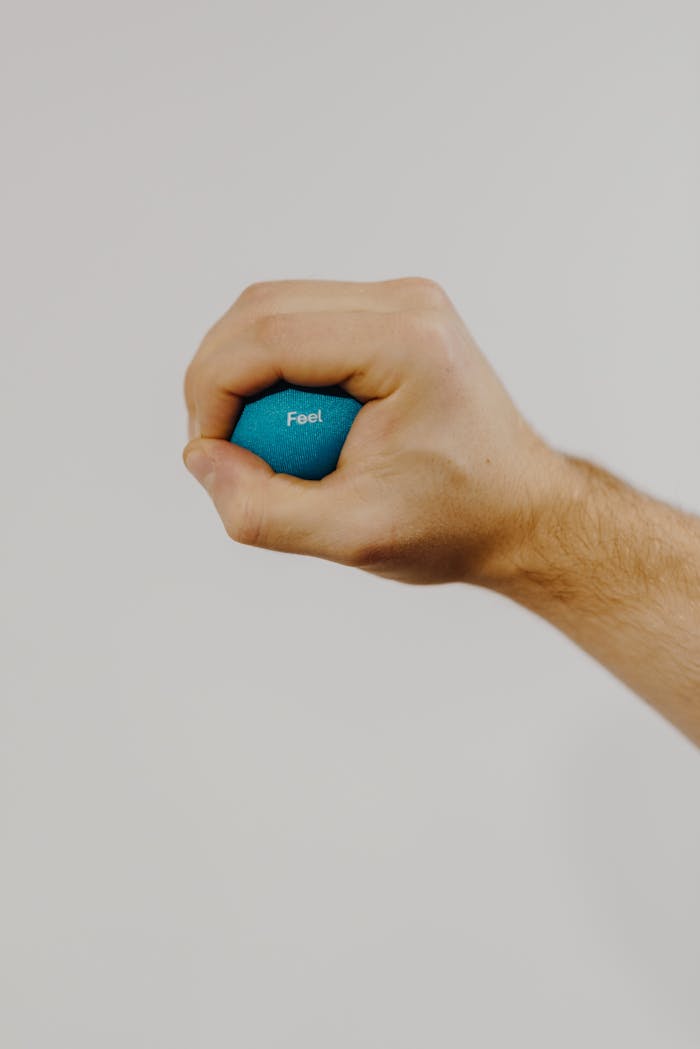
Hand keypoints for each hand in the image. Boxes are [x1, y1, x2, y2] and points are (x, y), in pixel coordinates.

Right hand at [183, 277, 565, 584]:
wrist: (520, 513)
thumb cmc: (453, 525)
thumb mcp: (351, 536)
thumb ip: (260, 509)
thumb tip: (201, 458)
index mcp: (407, 343)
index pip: (267, 336)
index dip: (212, 393)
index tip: (209, 457)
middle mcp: (406, 303)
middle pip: (261, 308)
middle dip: (218, 379)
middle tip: (222, 452)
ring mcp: (402, 302)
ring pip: (273, 309)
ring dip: (242, 374)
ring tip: (262, 444)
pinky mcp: (392, 317)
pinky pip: (301, 324)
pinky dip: (274, 372)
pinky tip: (293, 426)